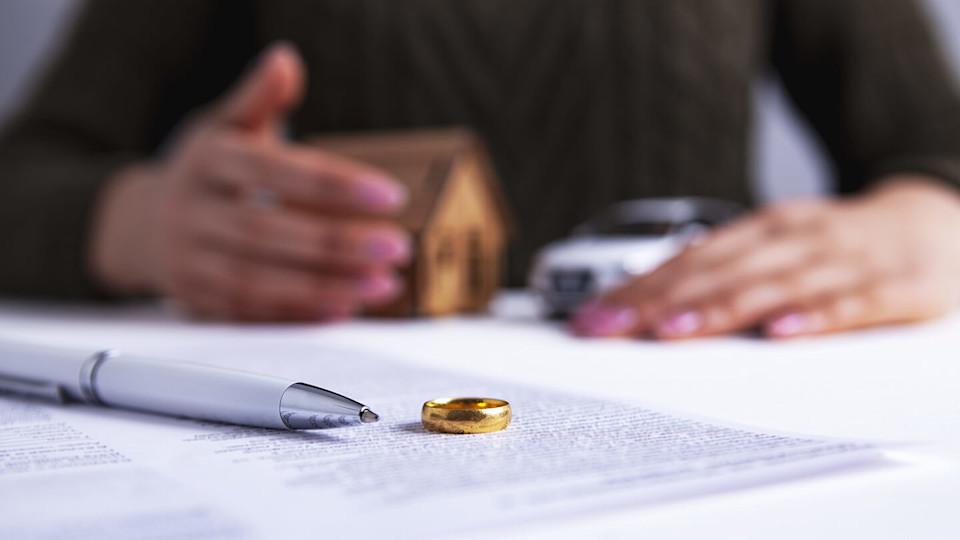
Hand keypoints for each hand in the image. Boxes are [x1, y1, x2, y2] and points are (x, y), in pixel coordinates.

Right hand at [90, 43, 409, 320]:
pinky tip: (342, 311)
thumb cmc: (203, 171)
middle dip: (337, 244)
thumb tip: (285, 60)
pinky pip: (250, 314)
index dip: (332, 184)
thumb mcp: (224, 126)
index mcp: (208, 161)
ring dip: (326, 286)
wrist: (142, 226)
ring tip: (383, 285)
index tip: (389, 195)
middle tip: (397, 247)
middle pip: (268, 232)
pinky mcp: (198, 300)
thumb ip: (258, 98)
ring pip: (259, 280)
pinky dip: (297, 315)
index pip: (274, 171)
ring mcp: (191, 261)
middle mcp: (193, 213)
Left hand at [570, 178, 959, 338]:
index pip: (685, 263)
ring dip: (718, 309)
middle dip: (655, 303)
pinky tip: (781, 335)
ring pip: (771, 286)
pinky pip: (850, 303)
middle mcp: (792, 238)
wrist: (935, 222)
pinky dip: (814, 317)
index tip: (590, 319)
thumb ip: (722, 276)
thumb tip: (651, 307)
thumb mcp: (776, 250)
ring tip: (672, 333)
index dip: (634, 291)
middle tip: (608, 330)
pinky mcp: (893, 285)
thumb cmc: (837, 246)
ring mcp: (841, 259)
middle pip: (715, 273)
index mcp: (759, 231)